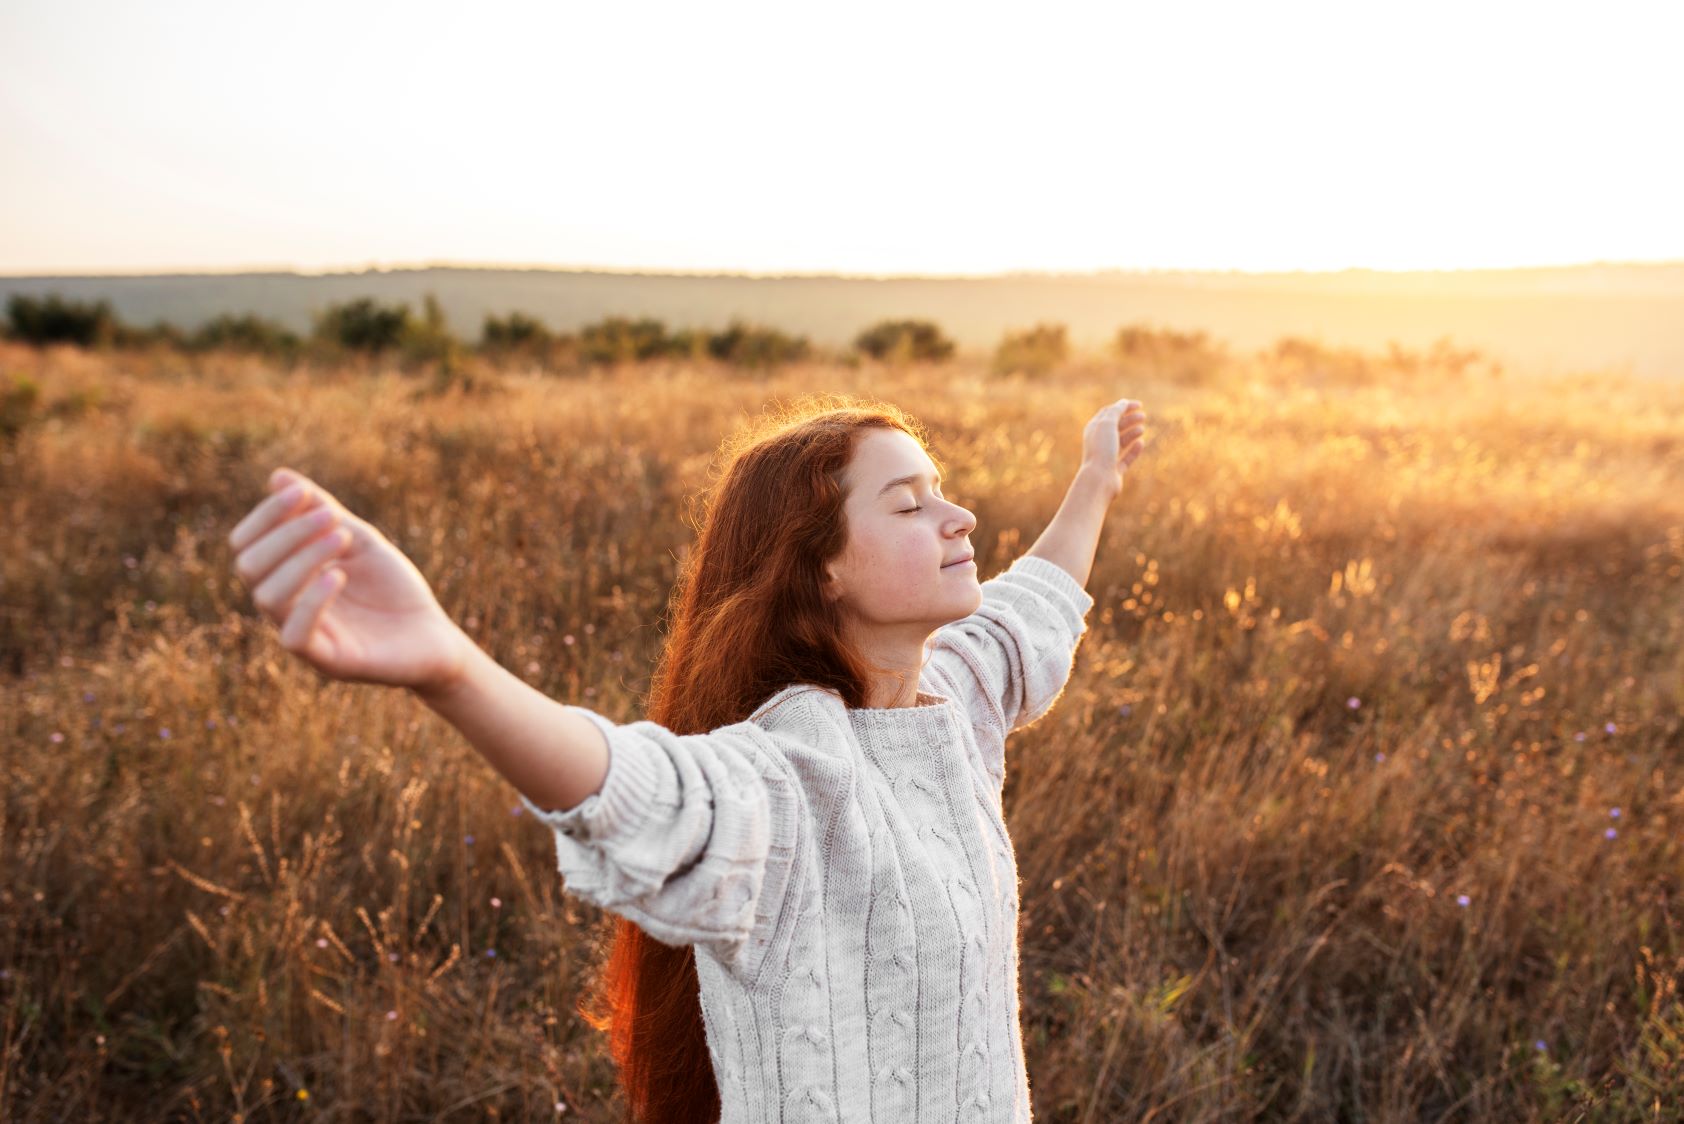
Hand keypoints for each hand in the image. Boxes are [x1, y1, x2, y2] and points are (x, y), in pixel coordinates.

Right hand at [227, 467, 471, 694]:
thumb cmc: (394, 589)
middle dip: (286, 533)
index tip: (302, 493)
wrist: (435, 637)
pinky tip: (338, 574)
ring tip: (343, 537)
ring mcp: (304, 634)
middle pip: (249, 566)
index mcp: (286, 576)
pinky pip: (294, 635)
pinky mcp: (326, 660)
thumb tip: (277, 476)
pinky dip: (311, 600)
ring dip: (302, 558)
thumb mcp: (360, 541)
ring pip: (267, 597)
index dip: (267, 515)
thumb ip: (321, 511)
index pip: (247, 543)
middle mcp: (286, 606)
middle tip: (332, 517)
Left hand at [1081, 397, 1147, 494]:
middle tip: (1143, 416)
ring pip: (1120, 442)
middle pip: (1115, 427)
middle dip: (1129, 420)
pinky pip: (1125, 458)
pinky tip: (1141, 443)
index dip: (1124, 407)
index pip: (1109, 413)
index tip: (1139, 405)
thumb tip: (1123, 402)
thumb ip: (1116, 411)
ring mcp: (1106, 457)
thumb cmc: (1101, 450)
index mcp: (1093, 430)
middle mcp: (1098, 443)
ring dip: (1132, 433)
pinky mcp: (1114, 471)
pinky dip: (1133, 450)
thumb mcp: (1108, 425)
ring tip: (1142, 429)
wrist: (1099, 479)